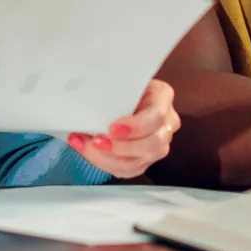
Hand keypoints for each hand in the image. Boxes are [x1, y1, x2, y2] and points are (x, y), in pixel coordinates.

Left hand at [67, 80, 181, 178]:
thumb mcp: (118, 80)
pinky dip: (104, 163)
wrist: (113, 96)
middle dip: (121, 147)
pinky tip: (86, 150)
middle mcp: (166, 123)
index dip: (136, 126)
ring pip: (138, 162)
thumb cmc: (117, 85)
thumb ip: (112, 89)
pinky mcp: (144, 160)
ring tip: (84, 145)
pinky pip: (127, 170)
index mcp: (162, 97)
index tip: (112, 128)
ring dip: (107, 158)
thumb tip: (88, 99)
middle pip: (153, 145)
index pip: (156, 116)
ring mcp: (158, 145)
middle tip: (96, 141)